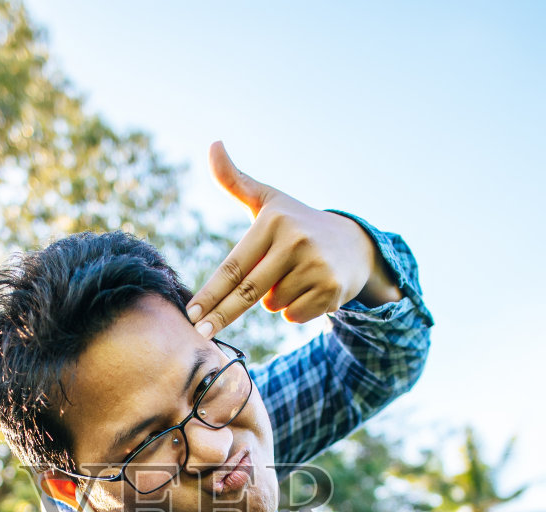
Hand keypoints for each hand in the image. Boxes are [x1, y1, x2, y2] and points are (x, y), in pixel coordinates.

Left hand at [187, 142, 399, 338]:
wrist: (354, 244)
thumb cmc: (297, 223)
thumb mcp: (268, 200)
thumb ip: (235, 180)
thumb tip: (213, 145)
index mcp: (274, 221)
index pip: (233, 266)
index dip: (210, 294)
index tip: (191, 314)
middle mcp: (295, 241)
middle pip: (248, 292)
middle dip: (221, 315)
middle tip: (202, 333)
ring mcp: (316, 266)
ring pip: (274, 304)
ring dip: (274, 301)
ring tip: (293, 276)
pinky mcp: (332, 289)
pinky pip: (295, 315)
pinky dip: (295, 310)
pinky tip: (309, 289)